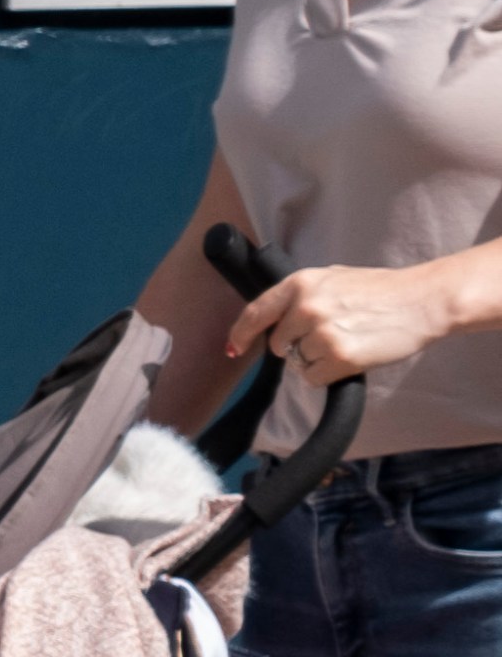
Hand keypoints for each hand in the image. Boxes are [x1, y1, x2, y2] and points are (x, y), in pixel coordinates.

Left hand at [231, 261, 458, 385]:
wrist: (424, 300)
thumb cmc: (383, 290)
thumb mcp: (335, 278)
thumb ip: (302, 296)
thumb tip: (274, 318)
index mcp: (301, 284)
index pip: (255, 313)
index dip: (241, 334)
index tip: (233, 348)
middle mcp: (305, 307)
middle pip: (278, 344)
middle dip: (297, 346)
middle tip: (329, 336)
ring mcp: (321, 333)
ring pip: (298, 363)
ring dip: (317, 360)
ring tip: (348, 341)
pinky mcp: (338, 357)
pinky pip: (314, 378)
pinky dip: (329, 374)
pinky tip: (352, 356)